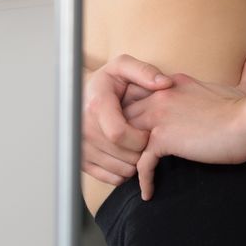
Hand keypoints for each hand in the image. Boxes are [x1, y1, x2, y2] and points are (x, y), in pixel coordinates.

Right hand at [82, 54, 169, 185]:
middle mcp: (82, 128)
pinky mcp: (81, 160)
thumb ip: (145, 72)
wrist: (82, 94)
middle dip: (141, 150)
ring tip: (137, 146)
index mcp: (95, 105)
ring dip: (135, 162)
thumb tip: (164, 83)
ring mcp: (80, 146)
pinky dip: (123, 172)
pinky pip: (109, 178)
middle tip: (146, 140)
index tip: (148, 133)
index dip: (140, 138)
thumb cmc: (108, 81)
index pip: (119, 134)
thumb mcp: (124, 67)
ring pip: (118, 169)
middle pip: (121, 154)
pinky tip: (126, 156)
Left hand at [123, 47, 245, 199]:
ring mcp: (159, 116)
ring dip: (128, 158)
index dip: (135, 113)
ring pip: (125, 136)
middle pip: (125, 113)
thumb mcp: (244, 86)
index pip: (140, 94)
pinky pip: (141, 163)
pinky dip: (143, 180)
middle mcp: (160, 95)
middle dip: (123, 135)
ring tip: (132, 177)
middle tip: (126, 157)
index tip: (137, 131)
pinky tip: (148, 193)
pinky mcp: (162, 139)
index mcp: (173, 83)